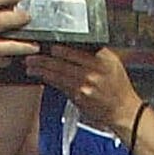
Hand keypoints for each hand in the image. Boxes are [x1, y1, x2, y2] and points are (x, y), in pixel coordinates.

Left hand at [24, 45, 140, 132]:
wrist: (123, 110)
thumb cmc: (118, 86)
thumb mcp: (113, 63)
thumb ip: (96, 53)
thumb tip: (76, 44)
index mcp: (102, 61)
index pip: (76, 52)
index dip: (59, 49)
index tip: (47, 44)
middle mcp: (93, 73)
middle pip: (63, 63)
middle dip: (44, 59)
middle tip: (31, 55)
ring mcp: (85, 87)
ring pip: (58, 76)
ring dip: (41, 70)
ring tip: (30, 66)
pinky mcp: (78, 98)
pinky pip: (60, 87)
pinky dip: (49, 80)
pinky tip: (40, 76)